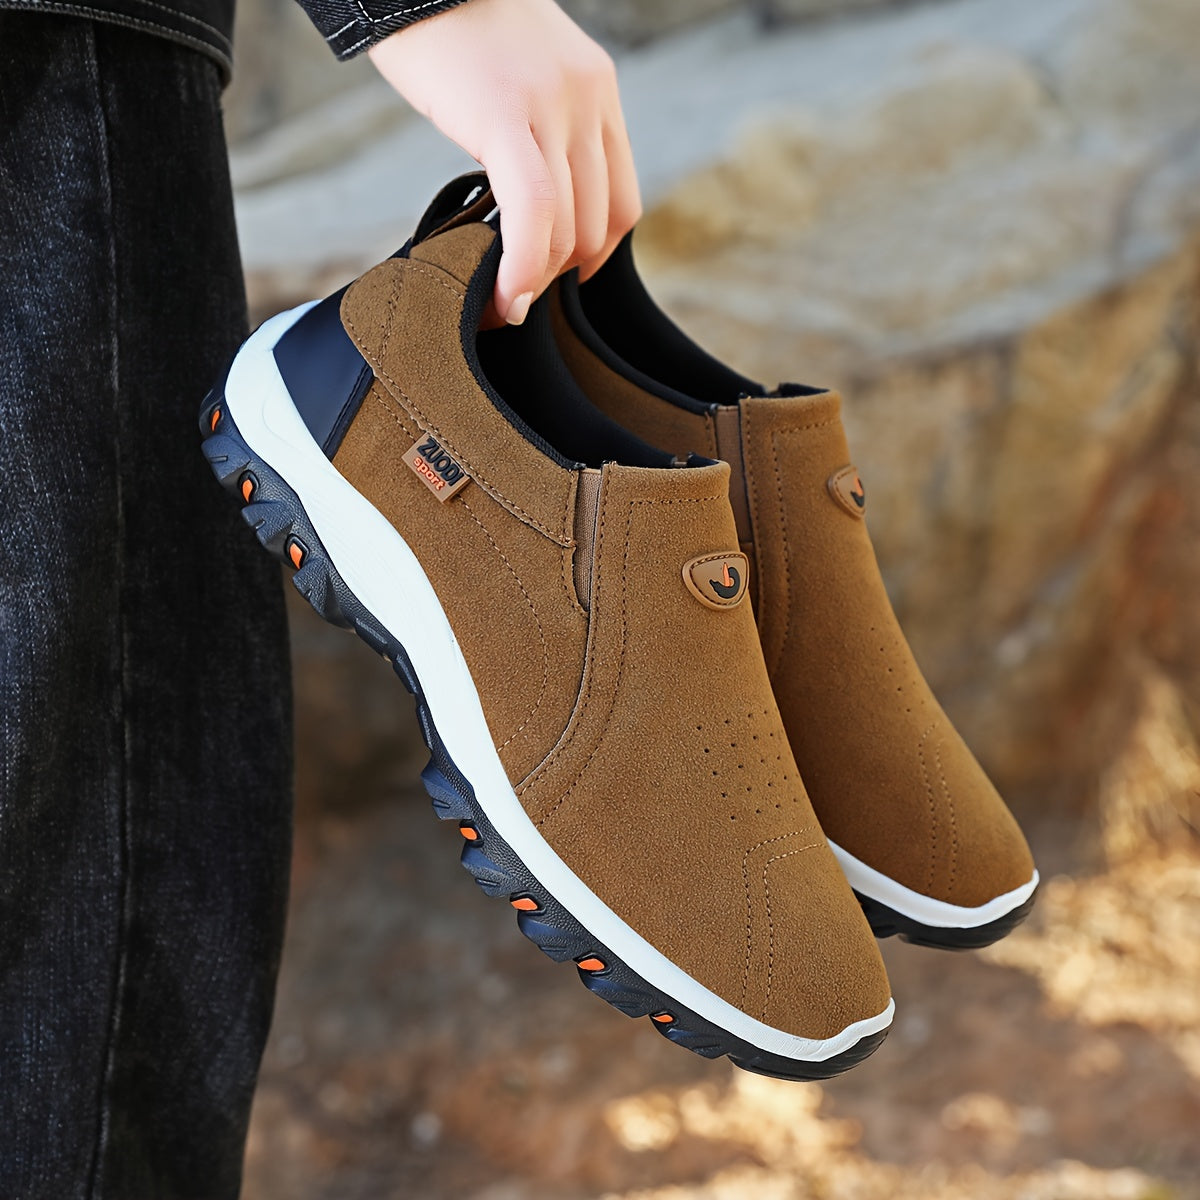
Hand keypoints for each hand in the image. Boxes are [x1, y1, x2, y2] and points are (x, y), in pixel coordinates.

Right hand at [368, 0, 640, 324]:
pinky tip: (504, 294)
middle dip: (556, 275)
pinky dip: (522, 266)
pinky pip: (532, 211)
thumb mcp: (520, 80)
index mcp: (597, 91)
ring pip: (568, 228)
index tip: (556, 278)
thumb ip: (540, 134)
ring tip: (501, 301)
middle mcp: (587, 97)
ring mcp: (553, 104)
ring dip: (535, 281)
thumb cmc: (451, 33)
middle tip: (513, 295)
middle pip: (596, 224)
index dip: (593, 255)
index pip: (620, 201)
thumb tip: (529, 210)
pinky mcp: (505, 113)